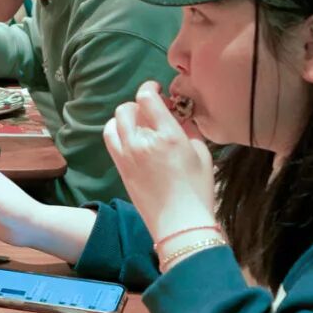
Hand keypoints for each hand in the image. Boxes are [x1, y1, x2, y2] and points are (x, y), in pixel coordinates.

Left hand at [103, 82, 216, 242]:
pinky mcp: (120, 167)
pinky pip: (110, 138)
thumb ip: (189, 130)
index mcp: (168, 135)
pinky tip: (129, 137)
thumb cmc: (197, 190)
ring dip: (126, 117)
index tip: (156, 90)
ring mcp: (128, 154)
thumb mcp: (202, 155)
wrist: (180, 224)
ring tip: (139, 124)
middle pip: (128, 108)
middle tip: (152, 112)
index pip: (147, 98)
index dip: (150, 88)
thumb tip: (179, 116)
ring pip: (115, 121)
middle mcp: (144, 141)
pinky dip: (116, 131)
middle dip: (140, 104)